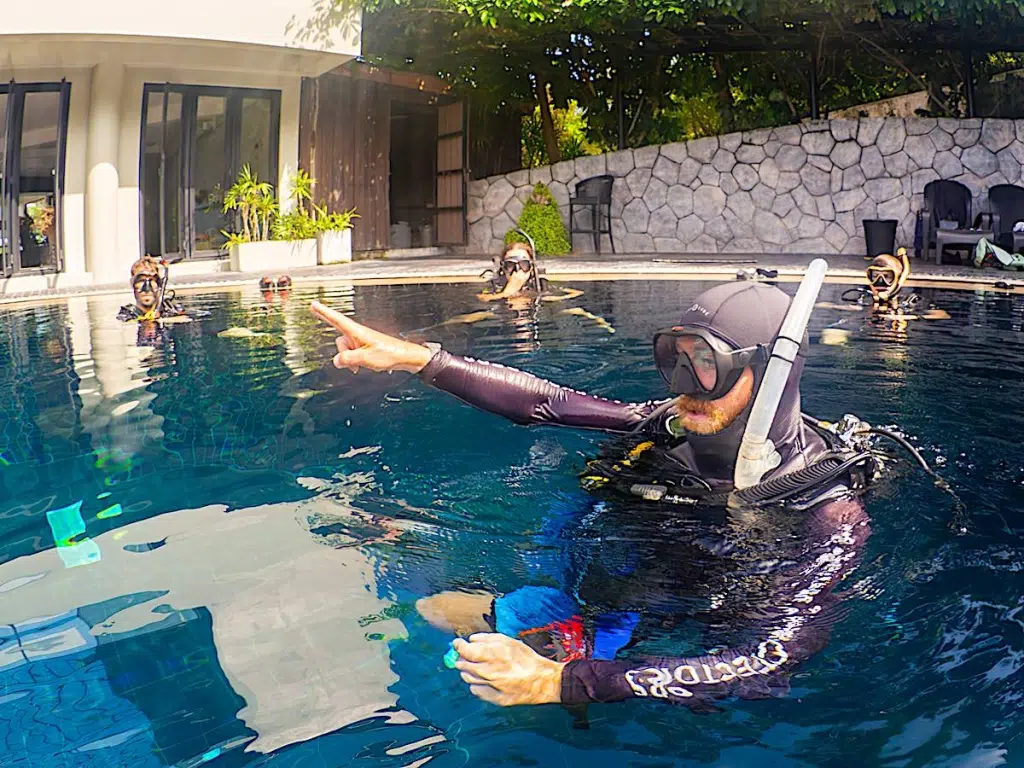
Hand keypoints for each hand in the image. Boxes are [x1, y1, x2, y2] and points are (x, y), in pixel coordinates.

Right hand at [311, 301, 433, 373]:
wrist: (403, 357)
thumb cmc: (388, 354)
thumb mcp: (366, 358)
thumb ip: (349, 359)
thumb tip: (336, 360)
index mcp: (357, 332)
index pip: (336, 320)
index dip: (324, 312)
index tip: (313, 304)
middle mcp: (357, 334)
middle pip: (339, 342)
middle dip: (344, 354)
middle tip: (356, 364)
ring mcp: (360, 340)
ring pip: (345, 350)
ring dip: (351, 359)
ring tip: (365, 364)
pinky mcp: (363, 347)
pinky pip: (351, 353)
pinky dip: (354, 361)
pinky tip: (362, 366)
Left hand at [453, 633, 563, 705]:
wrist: (542, 680)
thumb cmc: (526, 658)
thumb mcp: (509, 641)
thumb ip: (487, 639)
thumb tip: (471, 640)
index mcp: (492, 655)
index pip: (464, 650)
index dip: (458, 645)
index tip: (457, 644)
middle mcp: (488, 672)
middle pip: (462, 665)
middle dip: (462, 658)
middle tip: (467, 655)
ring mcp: (490, 687)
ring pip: (468, 679)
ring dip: (469, 671)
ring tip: (480, 667)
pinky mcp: (494, 699)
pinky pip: (476, 691)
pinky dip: (477, 684)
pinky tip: (486, 680)